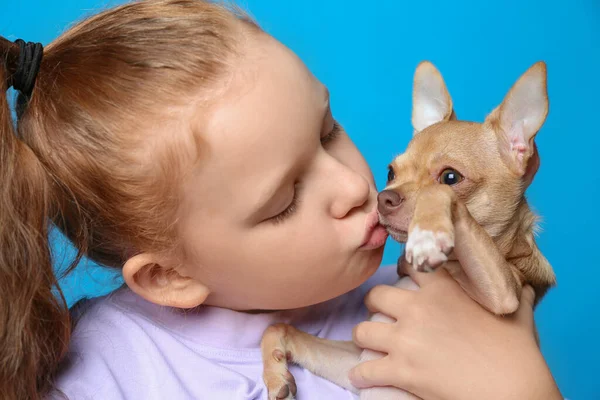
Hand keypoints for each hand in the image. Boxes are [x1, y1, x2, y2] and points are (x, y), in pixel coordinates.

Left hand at [349, 268, 561, 399]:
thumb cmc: (517, 353)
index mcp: (443, 290)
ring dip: (365, 338)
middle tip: (382, 314)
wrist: (514, 391)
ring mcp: (406, 341)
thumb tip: (523, 285)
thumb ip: (514, 294)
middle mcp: (417, 310)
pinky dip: (360, 376)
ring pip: (362, 330)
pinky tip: (362, 377)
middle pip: (375, 295)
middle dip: (375, 305)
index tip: (402, 274)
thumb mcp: (516, 314)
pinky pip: (364, 371)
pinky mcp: (401, 371)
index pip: (410, 264)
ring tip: (370, 344)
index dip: (404, 267)